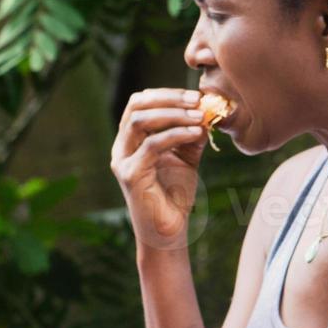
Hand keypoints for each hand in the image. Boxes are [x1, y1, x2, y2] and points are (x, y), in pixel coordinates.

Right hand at [110, 88, 208, 249]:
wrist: (169, 233)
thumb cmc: (175, 197)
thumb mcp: (186, 158)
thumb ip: (190, 136)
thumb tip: (205, 112)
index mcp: (131, 141)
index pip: (140, 103)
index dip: (166, 95)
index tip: (194, 96)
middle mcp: (122, 148)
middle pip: (136, 106)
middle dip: (168, 99)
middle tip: (196, 100)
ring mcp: (123, 161)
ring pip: (140, 121)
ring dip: (173, 114)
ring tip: (200, 115)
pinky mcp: (131, 175)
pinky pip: (152, 145)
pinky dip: (176, 134)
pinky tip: (196, 133)